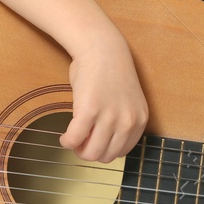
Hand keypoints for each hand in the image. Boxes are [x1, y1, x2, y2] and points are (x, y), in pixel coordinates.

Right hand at [60, 36, 147, 162]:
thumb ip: (120, 122)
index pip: (121, 152)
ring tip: (72, 139)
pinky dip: (66, 142)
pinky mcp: (89, 111)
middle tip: (80, 142)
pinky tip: (64, 136)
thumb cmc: (110, 72)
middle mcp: (128, 122)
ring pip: (91, 153)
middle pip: (106, 156)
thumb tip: (101, 142)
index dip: (104, 150)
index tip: (93, 142)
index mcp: (139, 120)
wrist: (101, 48)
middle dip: (90, 152)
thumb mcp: (126, 102)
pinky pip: (74, 139)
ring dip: (78, 150)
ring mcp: (109, 117)